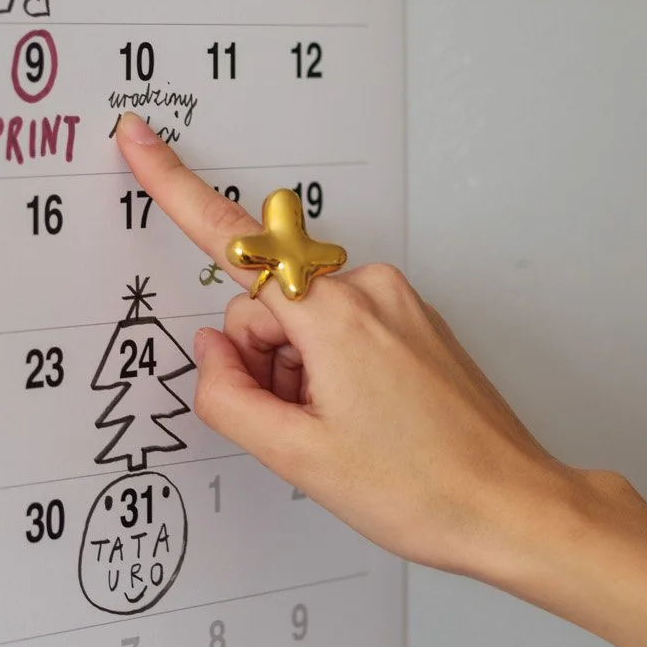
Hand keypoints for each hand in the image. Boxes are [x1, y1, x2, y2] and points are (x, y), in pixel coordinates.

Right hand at [113, 113, 609, 592]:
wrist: (510, 507)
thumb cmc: (422, 487)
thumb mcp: (296, 455)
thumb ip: (227, 395)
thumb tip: (212, 354)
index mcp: (334, 313)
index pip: (232, 240)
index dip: (174, 186)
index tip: (137, 138)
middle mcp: (369, 290)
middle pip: (265, 305)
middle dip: (261, 362)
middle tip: (298, 426)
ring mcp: (398, 304)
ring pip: (303, 322)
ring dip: (299, 373)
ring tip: (340, 432)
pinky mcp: (414, 322)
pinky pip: (342, 330)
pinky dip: (330, 371)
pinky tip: (361, 421)